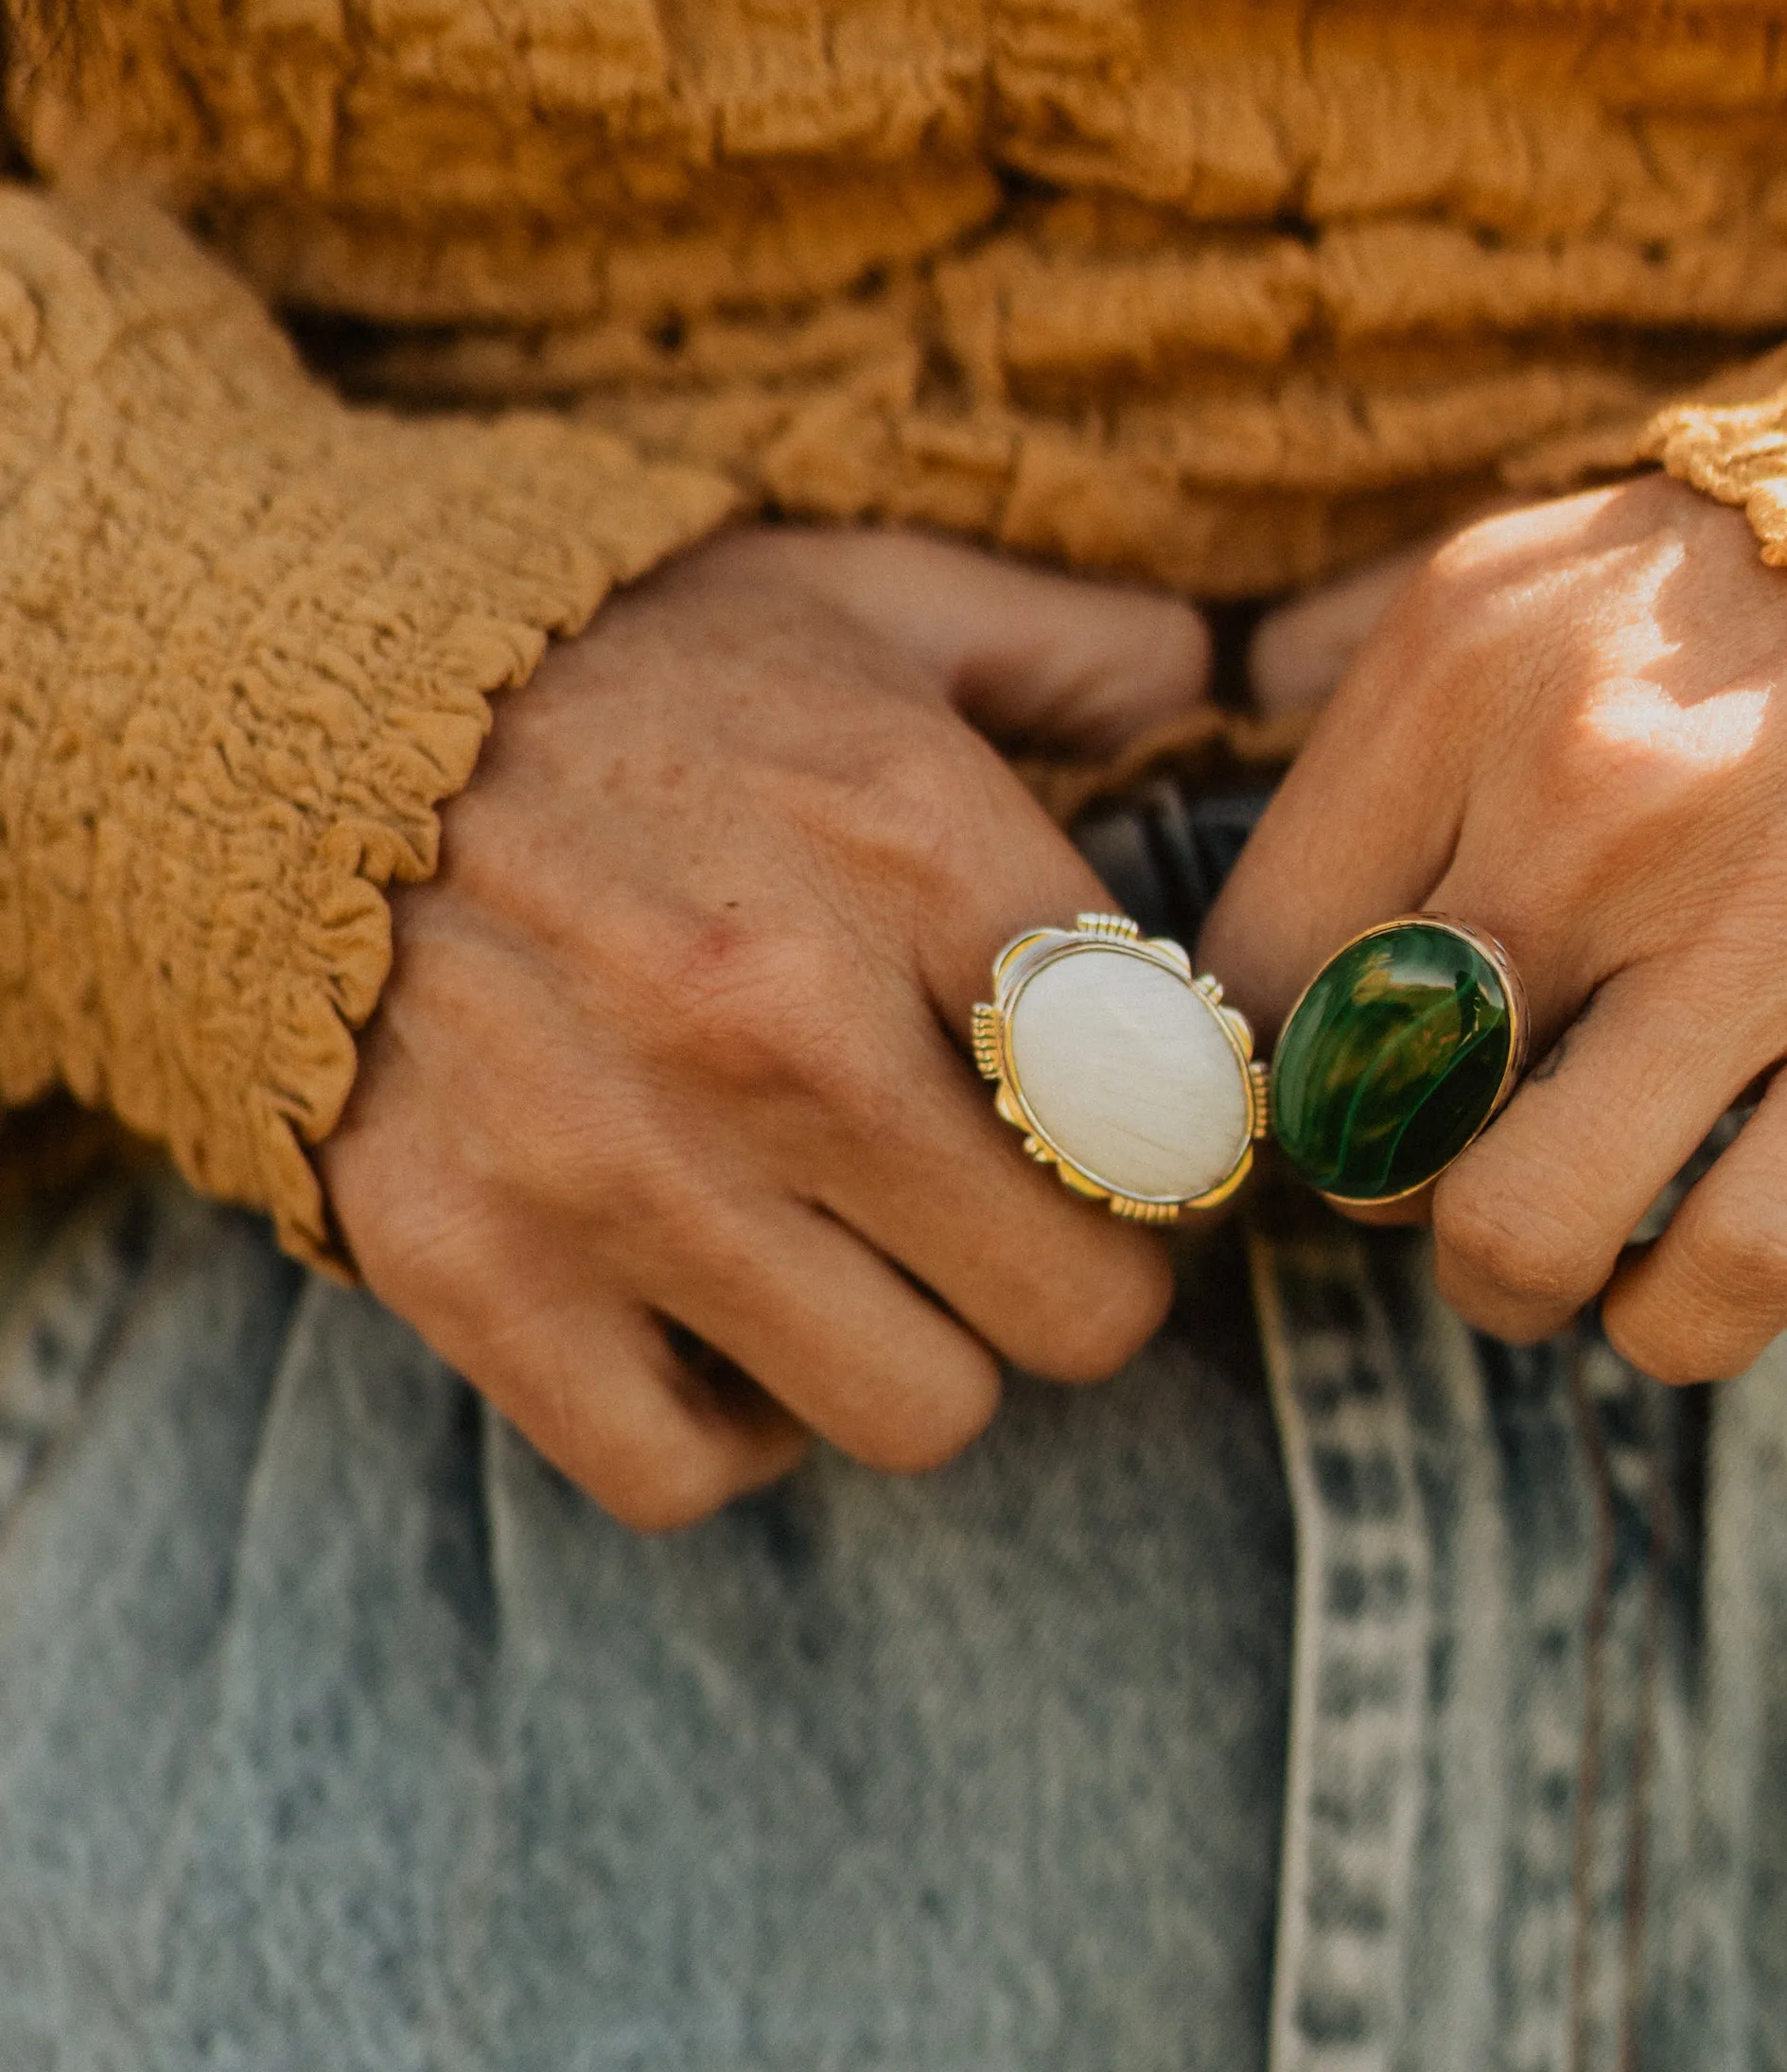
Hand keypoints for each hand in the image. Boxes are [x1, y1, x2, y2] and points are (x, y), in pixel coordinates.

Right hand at [321, 526, 1211, 1526]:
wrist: (279, 712)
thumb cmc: (614, 666)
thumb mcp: (859, 596)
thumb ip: (1068, 643)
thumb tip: (1222, 677)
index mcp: (912, 840)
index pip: (1178, 1112)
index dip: (1179, 1148)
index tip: (1129, 1135)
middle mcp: (776, 1020)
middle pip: (1080, 1310)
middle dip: (1070, 1276)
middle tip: (1013, 1220)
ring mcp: (615, 1164)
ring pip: (919, 1413)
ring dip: (915, 1357)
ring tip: (865, 1261)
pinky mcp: (468, 1268)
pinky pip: (687, 1474)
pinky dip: (728, 1433)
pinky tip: (726, 1327)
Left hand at [1204, 476, 1786, 1382]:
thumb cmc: (1740, 606)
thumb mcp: (1514, 586)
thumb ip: (1355, 720)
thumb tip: (1205, 883)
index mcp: (1465, 674)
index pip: (1257, 973)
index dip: (1265, 1083)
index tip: (1311, 1097)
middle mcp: (1597, 796)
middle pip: (1366, 1116)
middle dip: (1377, 1185)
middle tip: (1434, 1153)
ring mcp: (1765, 922)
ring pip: (1521, 1228)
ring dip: (1502, 1283)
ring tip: (1530, 1244)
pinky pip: (1735, 1271)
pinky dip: (1671, 1324)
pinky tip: (1663, 1282)